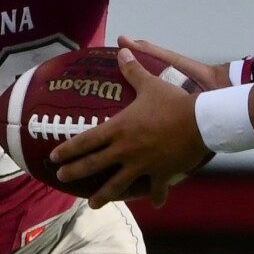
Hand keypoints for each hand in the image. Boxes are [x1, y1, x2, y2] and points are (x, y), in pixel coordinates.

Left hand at [50, 40, 212, 207]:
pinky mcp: (161, 174)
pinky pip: (156, 188)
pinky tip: (156, 203)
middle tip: (60, 179)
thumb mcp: (150, 84)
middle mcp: (126, 150)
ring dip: (103, 195)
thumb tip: (122, 50)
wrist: (200, 121)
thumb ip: (132, 70)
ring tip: (92, 204)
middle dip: (74, 172)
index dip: (68, 150)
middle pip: (94, 165)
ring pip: (118, 184)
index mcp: (119, 129)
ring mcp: (142, 165)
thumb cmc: (173, 102)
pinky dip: (157, 196)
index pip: (86, 141)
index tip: (54, 157)